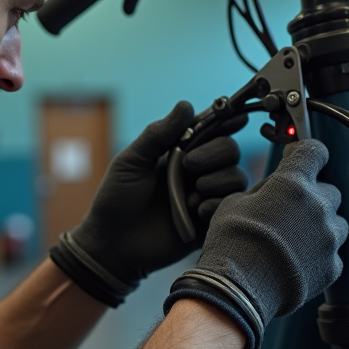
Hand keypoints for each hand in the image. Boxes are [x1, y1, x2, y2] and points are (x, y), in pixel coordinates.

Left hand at [50, 101, 248, 305]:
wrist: (112, 244)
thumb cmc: (116, 199)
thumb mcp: (132, 160)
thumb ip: (158, 134)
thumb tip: (186, 104)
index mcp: (179, 152)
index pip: (210, 129)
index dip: (226, 121)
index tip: (236, 117)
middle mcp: (197, 171)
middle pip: (230, 150)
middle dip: (214, 153)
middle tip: (188, 166)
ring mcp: (205, 196)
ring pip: (236, 176)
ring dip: (216, 181)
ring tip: (189, 196)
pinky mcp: (209, 221)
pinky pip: (231, 205)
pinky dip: (216, 204)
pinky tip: (195, 211)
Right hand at [164, 138, 347, 348]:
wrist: (238, 289)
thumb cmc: (231, 242)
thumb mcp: (236, 203)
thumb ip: (264, 191)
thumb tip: (273, 189)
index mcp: (293, 182)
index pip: (316, 151)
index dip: (308, 154)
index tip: (302, 159)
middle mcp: (318, 205)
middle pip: (329, 190)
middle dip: (313, 197)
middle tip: (291, 211)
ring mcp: (329, 237)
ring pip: (337, 223)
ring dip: (321, 226)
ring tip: (296, 240)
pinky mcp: (332, 266)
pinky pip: (333, 254)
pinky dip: (319, 256)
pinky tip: (297, 263)